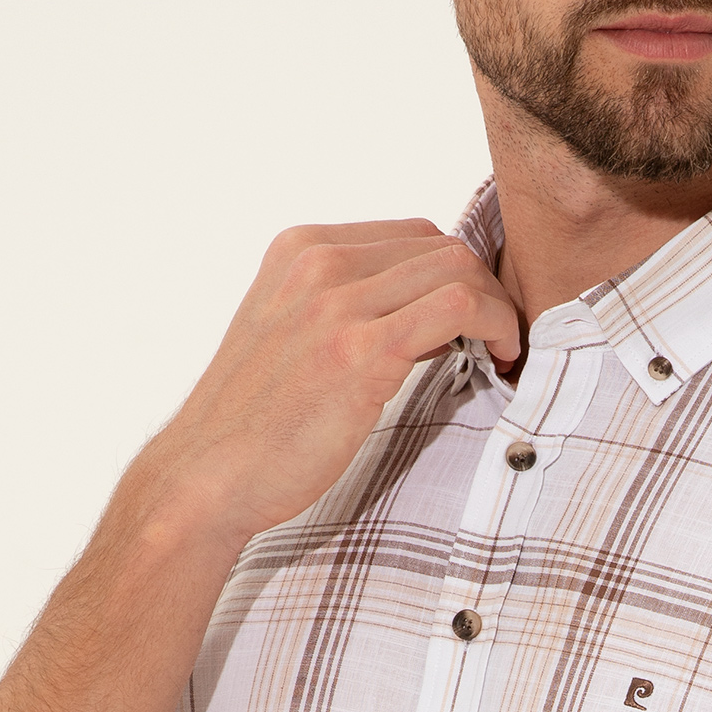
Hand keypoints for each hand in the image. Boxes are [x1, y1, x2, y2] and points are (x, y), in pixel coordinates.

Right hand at [146, 220, 522, 544]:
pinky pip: (459, 305)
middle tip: (500, 338)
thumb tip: (433, 315)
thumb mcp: (293, 338)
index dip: (455, 275)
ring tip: (504, 351)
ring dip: (499, 307)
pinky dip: (497, 324)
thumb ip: (351, 311)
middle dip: (485, 288)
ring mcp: (335, 301)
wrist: (207, 476)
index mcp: (297, 250)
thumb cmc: (256, 425)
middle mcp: (315, 262)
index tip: (474, 319)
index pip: (410, 235)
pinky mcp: (360, 348)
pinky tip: (501, 358)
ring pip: (457, 267)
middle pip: (439, 245)